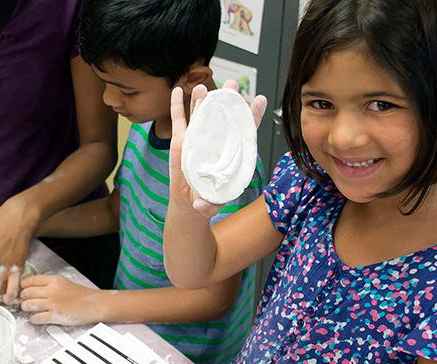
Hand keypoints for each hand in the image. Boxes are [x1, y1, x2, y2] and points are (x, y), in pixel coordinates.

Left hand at [20, 275, 105, 325]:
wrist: (94, 304)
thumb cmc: (81, 294)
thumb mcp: (64, 283)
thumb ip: (49, 284)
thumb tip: (33, 288)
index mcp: (54, 280)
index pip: (30, 280)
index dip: (23, 286)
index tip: (22, 290)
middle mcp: (52, 291)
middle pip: (26, 293)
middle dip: (23, 298)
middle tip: (24, 300)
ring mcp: (53, 303)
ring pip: (29, 305)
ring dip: (26, 308)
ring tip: (28, 309)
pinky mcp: (55, 316)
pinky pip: (37, 318)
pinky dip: (33, 319)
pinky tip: (35, 318)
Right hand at [168, 80, 267, 217]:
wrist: (192, 202)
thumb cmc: (209, 199)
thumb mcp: (212, 204)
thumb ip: (209, 205)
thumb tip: (200, 207)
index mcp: (231, 152)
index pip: (245, 131)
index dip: (252, 116)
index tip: (259, 100)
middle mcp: (216, 141)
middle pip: (224, 115)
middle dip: (229, 98)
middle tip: (232, 84)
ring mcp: (197, 138)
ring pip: (201, 114)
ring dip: (202, 99)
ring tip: (204, 86)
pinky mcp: (180, 140)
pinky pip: (178, 120)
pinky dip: (177, 105)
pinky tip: (178, 91)